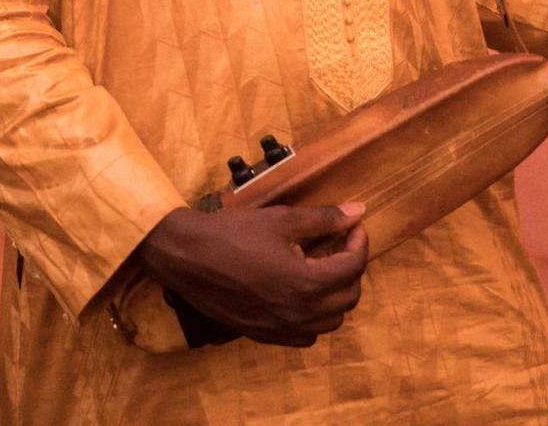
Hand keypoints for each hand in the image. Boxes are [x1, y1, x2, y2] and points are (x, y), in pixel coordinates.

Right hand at [132, 201, 367, 347]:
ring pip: (330, 322)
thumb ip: (324, 219)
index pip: (353, 267)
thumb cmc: (234, 233)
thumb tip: (357, 211)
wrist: (188, 257)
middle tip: (340, 243)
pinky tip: (302, 293)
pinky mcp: (264, 335)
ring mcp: (281, 329)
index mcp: (306, 283)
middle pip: (348, 297)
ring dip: (336, 295)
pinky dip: (314, 318)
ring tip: (323, 267)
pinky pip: (305, 336)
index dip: (359, 242)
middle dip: (351, 267)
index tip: (353, 225)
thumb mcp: (282, 219)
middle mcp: (299, 313)